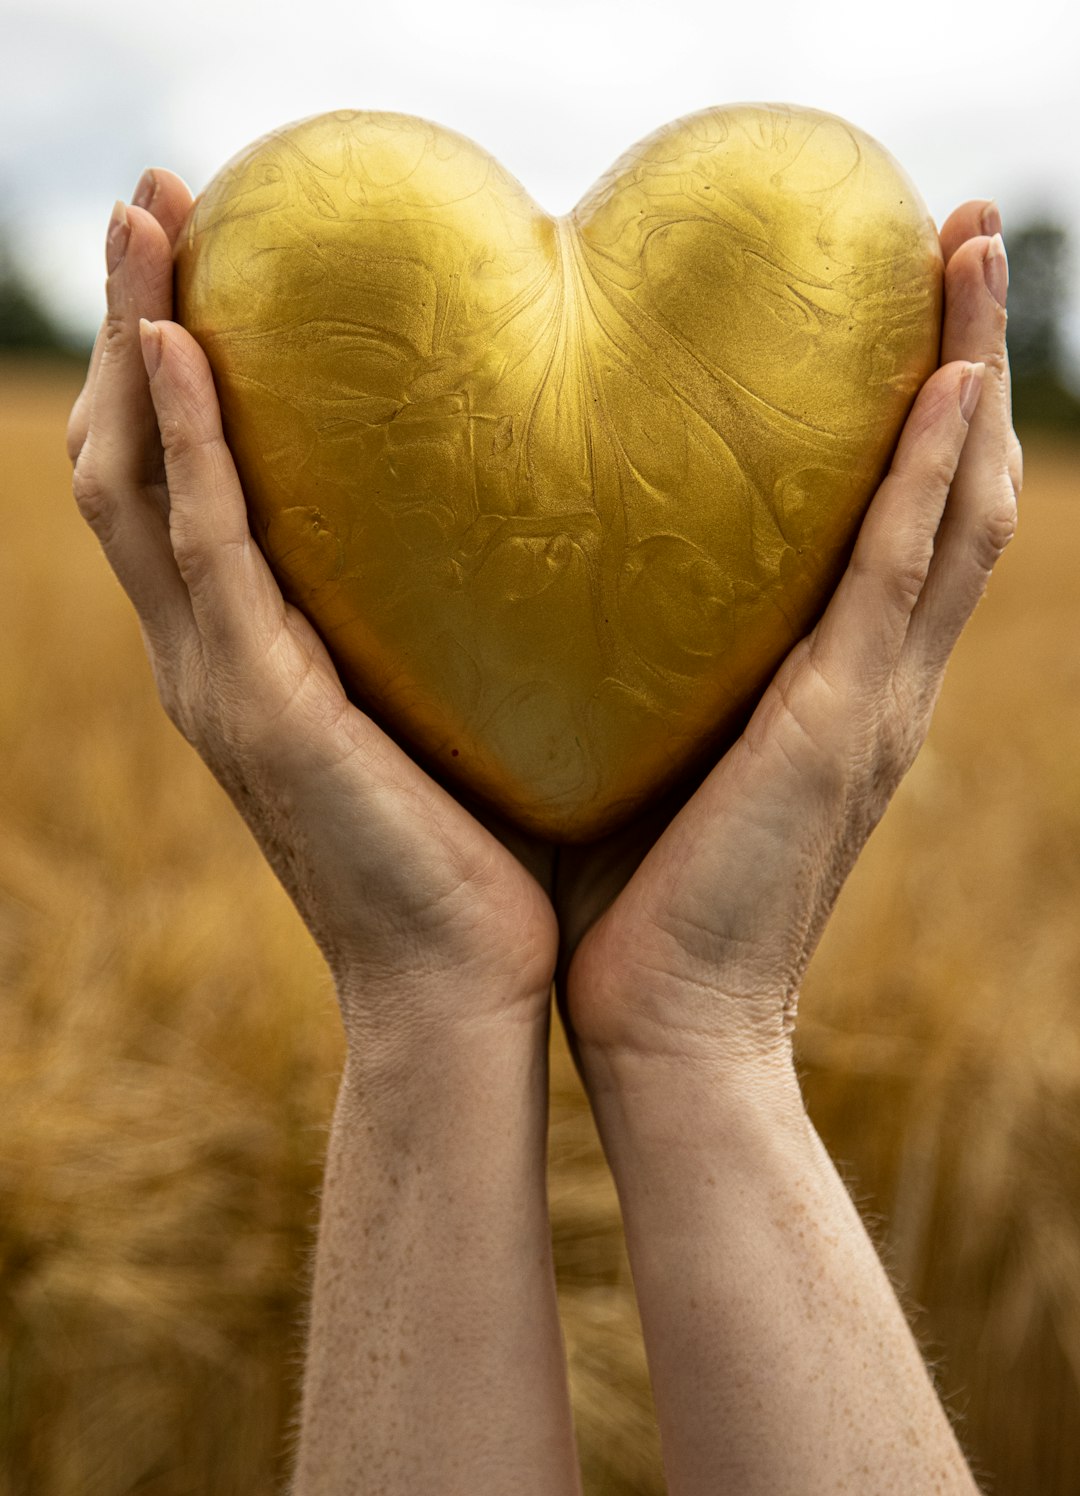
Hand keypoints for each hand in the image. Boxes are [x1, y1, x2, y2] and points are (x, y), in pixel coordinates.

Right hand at [66, 172, 559, 1038]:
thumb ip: (451, 631)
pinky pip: (205, 547)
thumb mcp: (454, 719)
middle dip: (137, 331)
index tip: (206, 268)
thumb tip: (531, 539)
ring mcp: (221, 686)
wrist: (465, 992)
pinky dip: (180, 445)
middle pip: (136, 470)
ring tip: (152, 221)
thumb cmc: (483, 863)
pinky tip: (180, 345)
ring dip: (136, 349)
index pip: (186, 499)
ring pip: (138, 490)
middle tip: (160, 207)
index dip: (174, 385)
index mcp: (257, 668)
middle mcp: (214, 666)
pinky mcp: (258, 706)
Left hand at [557, 199, 1020, 1066]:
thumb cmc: (629, 903)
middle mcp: (877, 687)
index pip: (897, 531)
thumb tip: (545, 577)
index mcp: (834, 694)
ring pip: (953, 514)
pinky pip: (900, 575)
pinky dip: (930, 475)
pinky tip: (942, 380)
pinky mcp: (842, 729)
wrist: (664, 1032)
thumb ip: (626, 669)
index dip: (916, 422)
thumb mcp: (637, 755)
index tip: (899, 311)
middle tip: (953, 239)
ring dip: (969, 378)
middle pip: (950, 495)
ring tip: (967, 252)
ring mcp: (874, 706)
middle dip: (964, 362)